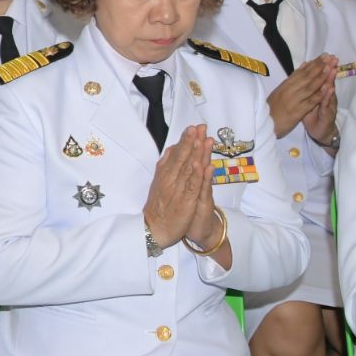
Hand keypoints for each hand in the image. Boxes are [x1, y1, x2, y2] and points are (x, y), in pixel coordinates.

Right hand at [140, 125, 210, 247]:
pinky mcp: (185, 201)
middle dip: (190, 141)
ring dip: (195, 153)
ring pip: (187, 168)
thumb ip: (166, 166)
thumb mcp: (159, 182)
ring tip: (201, 139)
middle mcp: (170, 179)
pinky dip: (195, 175)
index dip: (184, 141)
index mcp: (164, 174)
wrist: (154, 228)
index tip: (192, 128)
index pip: (175, 154)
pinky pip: (191, 186)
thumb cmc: (159, 206)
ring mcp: (177, 189)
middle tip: (198, 127)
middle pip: (181, 157)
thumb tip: (171, 149)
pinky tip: (200, 165)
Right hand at [266, 56, 335, 140]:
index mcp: (284, 86)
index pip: (301, 72)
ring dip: (320, 77)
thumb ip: (292, 80)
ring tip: (330, 67)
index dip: (313, 63)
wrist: (264, 125)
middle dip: (319, 66)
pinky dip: (319, 94)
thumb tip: (303, 66)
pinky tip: (327, 87)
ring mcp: (293, 100)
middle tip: (330, 57)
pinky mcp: (296, 111)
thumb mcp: (279, 92)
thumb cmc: (270, 109)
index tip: (324, 56)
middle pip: (306, 76)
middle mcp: (288, 90)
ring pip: (309, 86)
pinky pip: (310, 101)